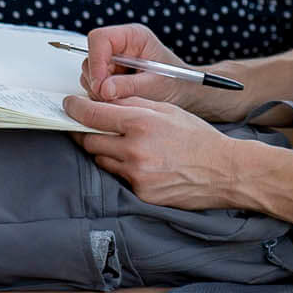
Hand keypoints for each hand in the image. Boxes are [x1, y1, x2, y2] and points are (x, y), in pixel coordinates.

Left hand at [64, 96, 242, 209]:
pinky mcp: (140, 193)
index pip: (92, 115)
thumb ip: (132, 104)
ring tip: (125, 145)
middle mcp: (135, 150)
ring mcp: (136, 175)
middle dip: (87, 132)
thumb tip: (102, 99)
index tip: (69, 105)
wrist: (224, 170)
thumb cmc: (197, 137)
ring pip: (101, 161)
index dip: (75, 109)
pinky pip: (118, 178)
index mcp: (141, 123)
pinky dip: (122, 169)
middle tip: (92, 126)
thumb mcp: (167, 110)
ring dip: (105, 151)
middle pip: (89, 141)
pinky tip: (140, 163)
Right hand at [75, 23, 198, 108]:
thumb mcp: (154, 84)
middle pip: (91, 57)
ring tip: (123, 97)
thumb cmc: (175, 82)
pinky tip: (120, 98)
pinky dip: (101, 94)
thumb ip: (128, 86)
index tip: (100, 84)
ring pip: (89, 72)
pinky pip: (93, 83)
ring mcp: (113, 59)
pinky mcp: (109, 73)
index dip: (96, 61)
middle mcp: (120, 44)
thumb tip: (103, 89)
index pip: (100, 39)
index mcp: (133, 36)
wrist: (182, 92)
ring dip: (100, 89)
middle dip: (98, 80)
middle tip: (113, 96)